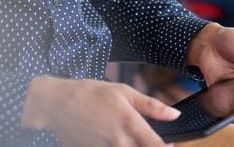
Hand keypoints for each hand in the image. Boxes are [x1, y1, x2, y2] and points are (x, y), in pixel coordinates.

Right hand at [22, 77, 177, 146]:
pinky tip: (113, 140)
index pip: (156, 146)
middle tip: (146, 140)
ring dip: (131, 146)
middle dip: (147, 146)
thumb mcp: (124, 92)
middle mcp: (119, 142)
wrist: (58, 104)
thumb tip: (175, 114)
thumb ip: (152, 106)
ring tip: (125, 136)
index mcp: (130, 124)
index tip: (171, 146)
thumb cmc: (91, 94)